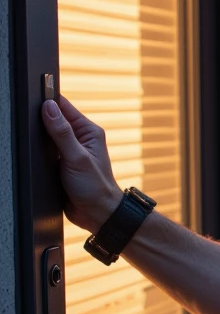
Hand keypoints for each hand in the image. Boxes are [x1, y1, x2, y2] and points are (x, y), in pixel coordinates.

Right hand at [41, 95, 121, 232]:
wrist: (97, 214)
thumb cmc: (95, 187)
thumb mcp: (77, 157)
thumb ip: (62, 132)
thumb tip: (48, 107)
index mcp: (88, 131)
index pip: (64, 106)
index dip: (48, 101)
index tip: (33, 99)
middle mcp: (79, 138)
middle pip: (53, 120)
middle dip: (40, 120)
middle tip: (29, 124)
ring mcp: (69, 151)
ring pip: (47, 136)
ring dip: (38, 138)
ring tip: (33, 141)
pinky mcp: (60, 163)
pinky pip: (45, 151)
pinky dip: (38, 152)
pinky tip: (33, 154)